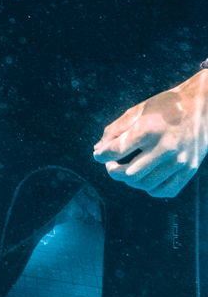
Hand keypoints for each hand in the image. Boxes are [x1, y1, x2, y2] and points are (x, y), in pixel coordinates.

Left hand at [93, 70, 207, 197]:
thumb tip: (98, 149)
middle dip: (113, 170)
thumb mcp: (137, 111)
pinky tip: (145, 178)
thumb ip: (116, 129)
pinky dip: (151, 188)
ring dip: (130, 180)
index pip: (117, 150)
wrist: (200, 107)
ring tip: (125, 170)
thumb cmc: (164, 106)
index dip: (102, 155)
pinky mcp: (189, 169)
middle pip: (130, 172)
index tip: (98, 155)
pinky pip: (166, 190)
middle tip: (110, 164)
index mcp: (148, 130)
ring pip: (146, 184)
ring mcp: (179, 161)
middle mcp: (165, 148)